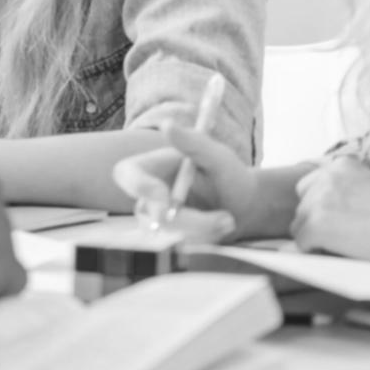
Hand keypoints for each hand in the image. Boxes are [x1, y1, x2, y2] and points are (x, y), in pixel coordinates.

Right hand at [112, 123, 251, 240]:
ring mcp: (157, 219)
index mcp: (151, 167)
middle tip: (226, 219)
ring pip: (169, 233)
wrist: (242, 203)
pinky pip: (182, 245)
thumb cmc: (228, 173)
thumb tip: (168, 124)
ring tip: (229, 219)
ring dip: (205, 229)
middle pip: (149, 213)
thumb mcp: (218, 156)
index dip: (140, 188)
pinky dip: (207, 238)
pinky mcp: (171, 239)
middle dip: (190, 221)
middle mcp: (148, 195)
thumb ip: (193, 142)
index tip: (167, 202)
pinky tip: (223, 226)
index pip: (126, 174)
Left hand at [292, 156, 369, 258]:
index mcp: (341, 164)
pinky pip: (301, 241)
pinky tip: (336, 251)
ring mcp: (319, 199)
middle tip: (341, 233)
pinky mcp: (316, 223)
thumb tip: (321, 208)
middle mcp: (326, 177)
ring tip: (344, 242)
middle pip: (303, 202)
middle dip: (315, 218)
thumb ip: (344, 188)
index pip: (312, 184)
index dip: (322, 205)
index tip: (338, 218)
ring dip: (315, 235)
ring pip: (299, 222)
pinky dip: (314, 249)